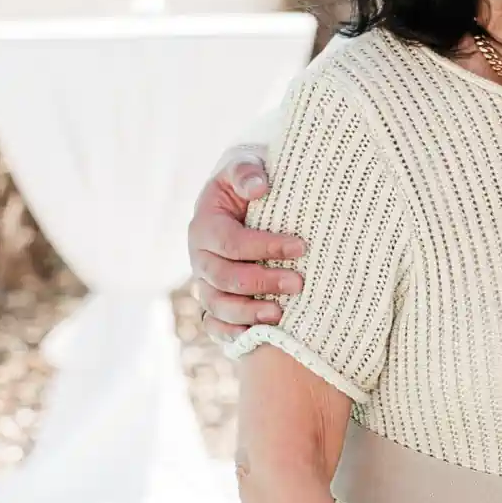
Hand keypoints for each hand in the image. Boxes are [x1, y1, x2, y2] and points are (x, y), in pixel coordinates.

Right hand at [191, 145, 303, 331]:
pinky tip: (259, 335)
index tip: (301, 246)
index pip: (231, 242)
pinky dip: (233, 333)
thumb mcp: (245, 167)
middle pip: (224, 278)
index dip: (265, 246)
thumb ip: (247, 171)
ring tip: (280, 313)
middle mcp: (200, 258)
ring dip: (248, 312)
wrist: (244, 203)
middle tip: (299, 283)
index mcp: (204, 226)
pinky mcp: (215, 302)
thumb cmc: (249, 184)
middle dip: (262, 281)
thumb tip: (259, 187)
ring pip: (218, 305)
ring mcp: (205, 283)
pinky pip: (215, 325)